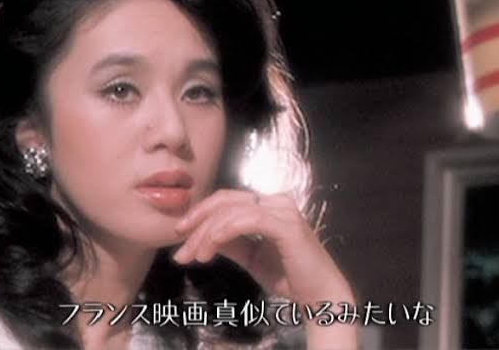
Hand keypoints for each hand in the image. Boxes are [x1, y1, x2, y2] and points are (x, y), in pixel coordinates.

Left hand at [172, 189, 353, 304]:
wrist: (319, 296)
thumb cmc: (289, 277)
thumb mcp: (250, 256)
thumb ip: (229, 243)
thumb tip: (200, 236)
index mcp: (268, 205)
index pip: (227, 201)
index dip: (200, 214)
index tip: (179, 235)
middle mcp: (276, 201)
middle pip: (225, 201)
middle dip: (198, 222)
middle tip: (180, 247)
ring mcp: (283, 210)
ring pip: (232, 211)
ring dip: (207, 233)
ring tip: (195, 256)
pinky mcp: (286, 225)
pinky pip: (247, 220)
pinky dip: (224, 232)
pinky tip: (210, 249)